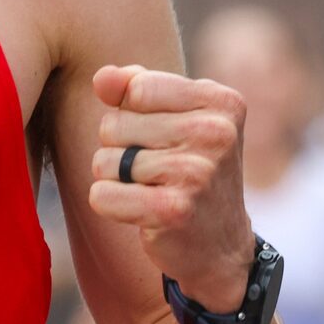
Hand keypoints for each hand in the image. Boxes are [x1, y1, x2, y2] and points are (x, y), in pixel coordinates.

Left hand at [89, 65, 255, 311]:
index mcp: (221, 101)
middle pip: (114, 124)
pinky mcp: (173, 210)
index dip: (131, 113)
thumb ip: (135, 87)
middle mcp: (216, 133)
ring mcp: (197, 172)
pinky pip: (102, 195)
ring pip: (104, 161)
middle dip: (121, 149)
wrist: (219, 247)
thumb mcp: (175, 118)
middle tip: (158, 172)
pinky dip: (110, 205)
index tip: (161, 136)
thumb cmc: (188, 171)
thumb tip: (101, 77)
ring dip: (116, 180)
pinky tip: (142, 212)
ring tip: (152, 190)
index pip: (136, 88)